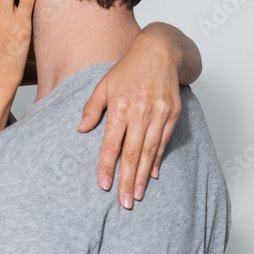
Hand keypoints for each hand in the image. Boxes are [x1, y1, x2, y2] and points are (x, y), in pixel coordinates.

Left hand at [77, 32, 181, 207]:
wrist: (160, 51)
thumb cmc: (128, 69)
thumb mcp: (103, 84)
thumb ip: (92, 108)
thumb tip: (81, 129)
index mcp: (119, 106)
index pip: (111, 143)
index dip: (107, 166)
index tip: (103, 185)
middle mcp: (140, 112)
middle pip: (132, 153)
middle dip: (127, 180)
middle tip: (125, 202)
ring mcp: (159, 114)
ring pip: (150, 151)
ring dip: (143, 176)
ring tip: (138, 195)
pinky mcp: (173, 114)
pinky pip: (164, 142)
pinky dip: (158, 159)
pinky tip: (152, 175)